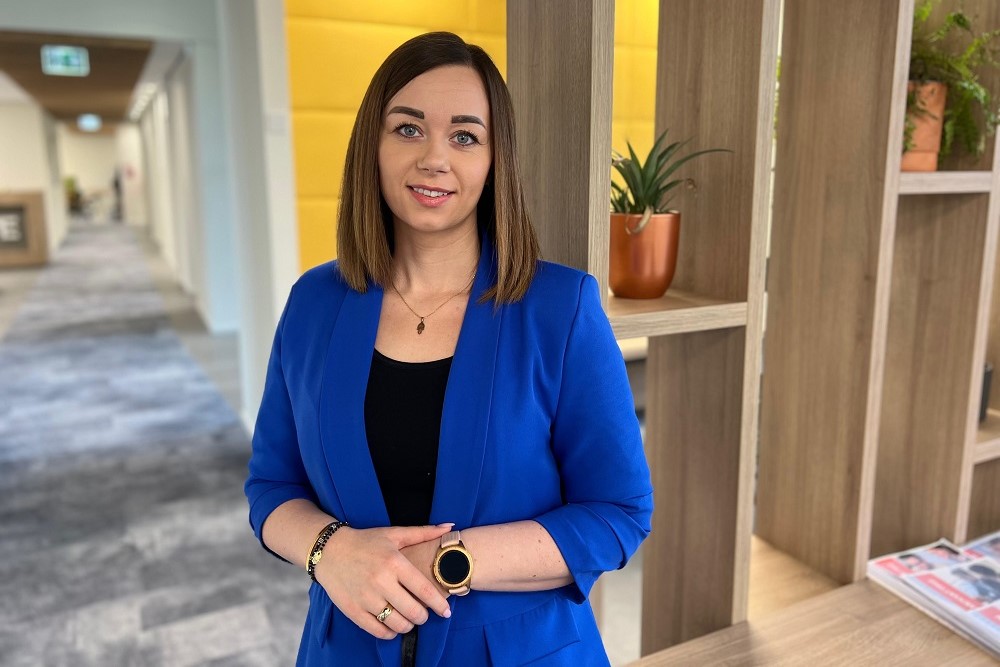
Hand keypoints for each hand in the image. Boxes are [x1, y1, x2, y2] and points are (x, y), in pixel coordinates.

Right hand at [314, 523, 452, 639]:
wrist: (329, 551)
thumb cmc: (365, 541)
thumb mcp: (394, 534)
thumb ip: (423, 532)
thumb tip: (449, 527)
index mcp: (394, 563)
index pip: (424, 590)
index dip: (439, 604)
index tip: (446, 611)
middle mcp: (381, 582)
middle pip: (414, 611)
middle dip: (423, 616)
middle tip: (424, 614)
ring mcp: (366, 598)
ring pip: (398, 624)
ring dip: (408, 625)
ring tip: (409, 619)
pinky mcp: (354, 610)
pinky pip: (378, 631)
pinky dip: (390, 632)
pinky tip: (393, 625)